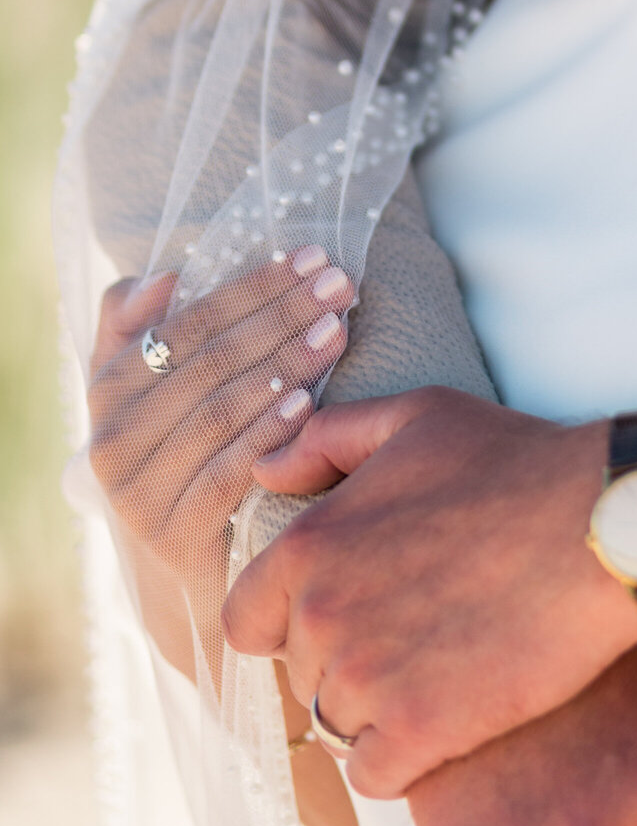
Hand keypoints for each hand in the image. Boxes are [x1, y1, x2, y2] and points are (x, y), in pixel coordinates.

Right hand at [86, 249, 350, 584]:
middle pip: (211, 361)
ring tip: (335, 330)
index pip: (188, 321)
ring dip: (286, 364)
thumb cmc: (177, 452)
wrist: (179, 567)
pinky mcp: (173, 537)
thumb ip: (138, 326)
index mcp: (108, 389)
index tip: (310, 257)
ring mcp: (139, 493)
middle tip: (339, 285)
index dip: (253, 285)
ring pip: (221, 411)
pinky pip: (228, 472)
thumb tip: (164, 277)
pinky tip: (309, 402)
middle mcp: (113, 441)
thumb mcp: (147, 390)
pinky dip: (269, 432)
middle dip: (282, 315)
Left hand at [222, 387, 636, 795]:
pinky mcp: (418, 733)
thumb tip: (265, 470)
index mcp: (309, 545)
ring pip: (339, 724)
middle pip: (303, 673)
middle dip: (350, 660)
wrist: (604, 527)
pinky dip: (407, 758)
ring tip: (442, 673)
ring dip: (380, 710)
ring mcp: (366, 679)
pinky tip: (451, 718)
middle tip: (419, 633)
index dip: (289, 623)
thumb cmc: (518, 463)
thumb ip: (329, 439)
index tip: (344, 616)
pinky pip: (376, 775)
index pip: (246, 621)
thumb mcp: (419, 418)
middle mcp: (322, 616)